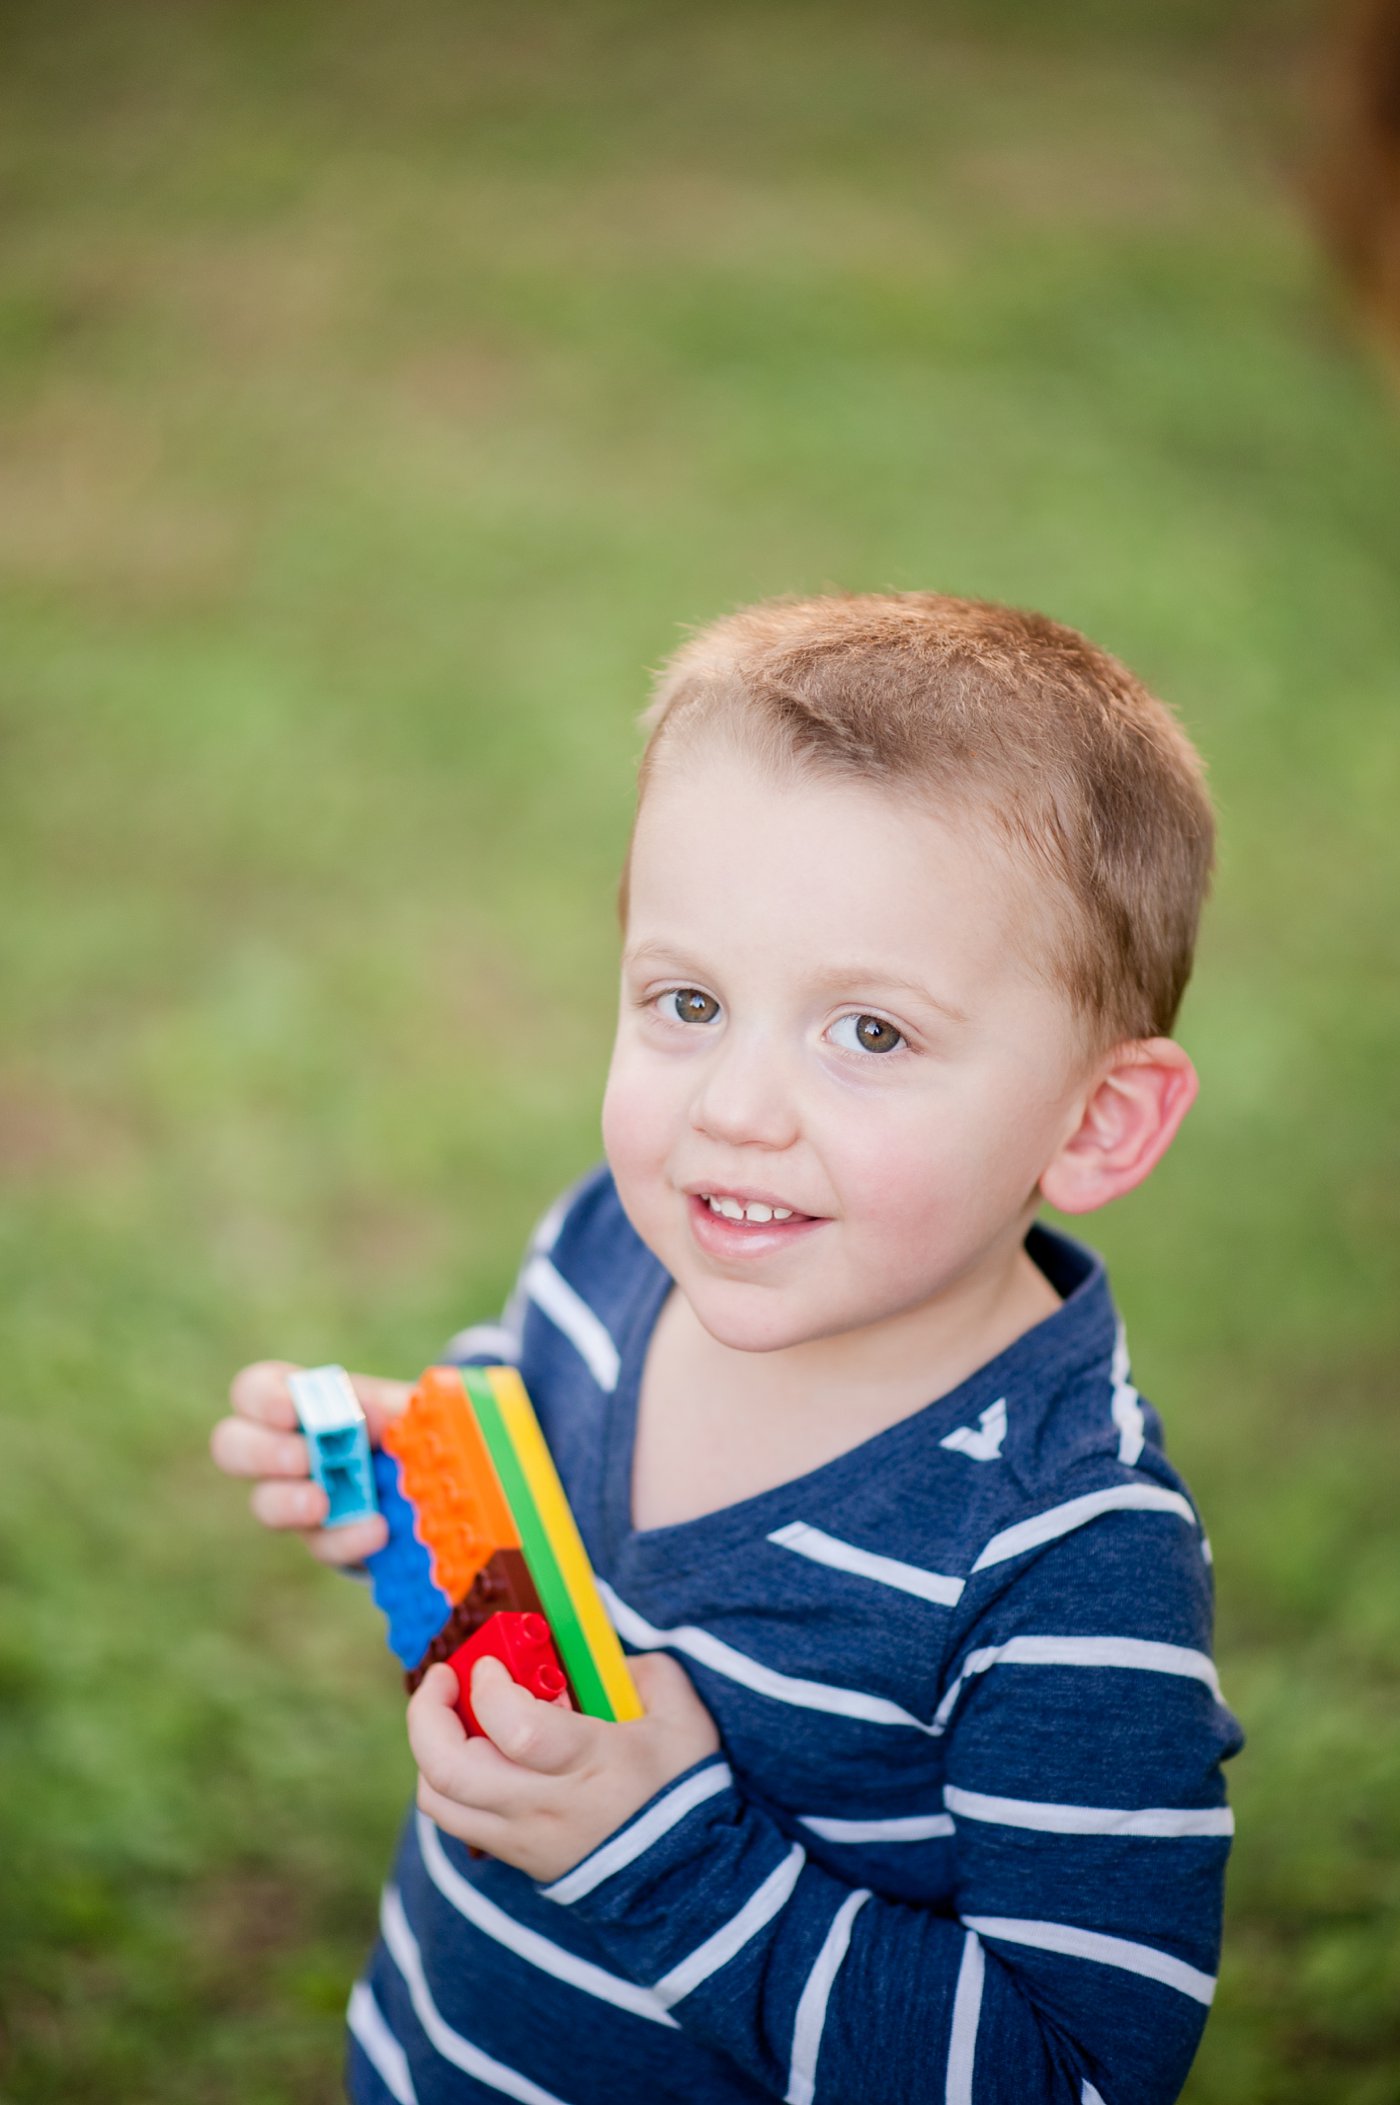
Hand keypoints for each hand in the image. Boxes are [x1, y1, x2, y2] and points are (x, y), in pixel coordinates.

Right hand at [209, 1359, 410, 1564]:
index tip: (288, 1412)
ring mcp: (294, 1497)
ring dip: (289, 1503)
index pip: (252, 1390)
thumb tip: (371, 1418)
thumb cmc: (401, 1422)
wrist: (428, 1470)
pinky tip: (375, 1529)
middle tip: (303, 1458)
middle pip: (231, 1446)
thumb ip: (384, 1406)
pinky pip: (321, 1544)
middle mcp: (280, 1448)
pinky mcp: (324, 1537)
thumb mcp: (399, 1405)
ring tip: (322, 1503)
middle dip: (263, 1452)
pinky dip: (346, 1538)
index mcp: (295, 1401)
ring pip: (264, 1504)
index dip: (261, 1399)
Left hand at [408, 1650, 721, 1883]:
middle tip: (443, 1678)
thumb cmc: (682, 1784)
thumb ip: (637, 1670)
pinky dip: (448, 1778)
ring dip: (430, 1748)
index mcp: (591, 1763)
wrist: (686, 1877)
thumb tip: (587, 1657)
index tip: (493, 1664)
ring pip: (440, 1800)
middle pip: (451, 1770)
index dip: (490, 1687)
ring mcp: (522, 1838)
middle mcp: (545, 1806)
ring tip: (451, 1714)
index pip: (515, 1728)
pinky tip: (474, 1749)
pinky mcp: (513, 1856)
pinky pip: (456, 1819)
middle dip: (428, 1714)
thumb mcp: (679, 1712)